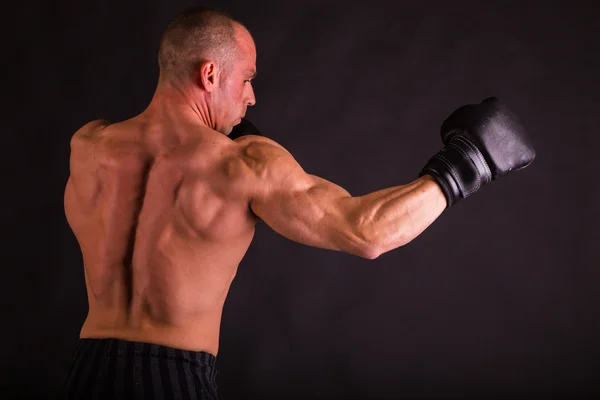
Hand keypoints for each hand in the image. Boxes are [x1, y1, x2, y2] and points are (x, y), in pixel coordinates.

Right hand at [420, 97, 535, 206]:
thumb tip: (470, 122)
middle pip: (504, 123)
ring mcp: (520, 133)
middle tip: (483, 144)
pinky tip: (498, 164)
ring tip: (489, 156)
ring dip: (504, 146)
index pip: (491, 106)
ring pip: (512, 140)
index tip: (477, 129)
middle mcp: (511, 115)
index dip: (483, 119)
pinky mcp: (526, 151)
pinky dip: (511, 161)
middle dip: (496, 132)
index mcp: (495, 104)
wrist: (469, 158)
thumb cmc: (458, 139)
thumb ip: (467, 116)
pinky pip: (520, 156)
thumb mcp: (455, 120)